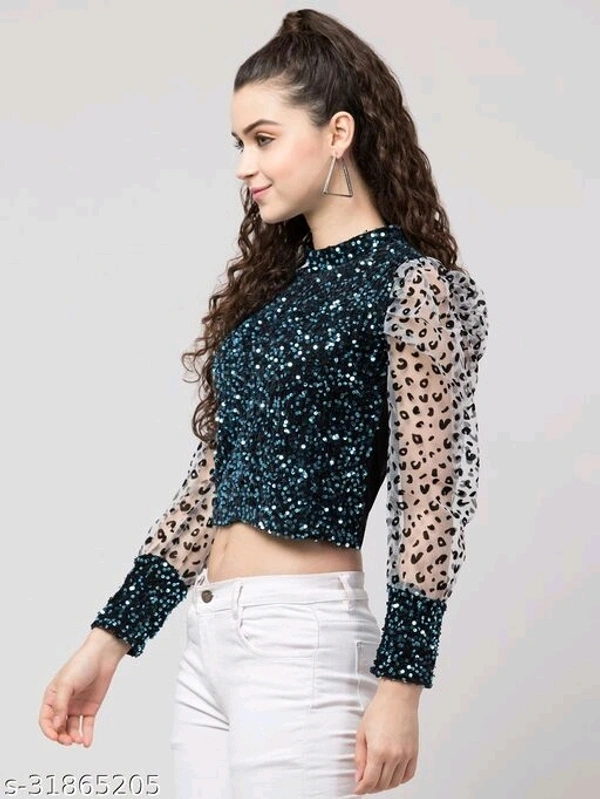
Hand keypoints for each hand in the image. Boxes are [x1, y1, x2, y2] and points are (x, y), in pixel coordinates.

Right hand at [38, 630, 128, 746]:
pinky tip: (86, 743)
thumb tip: (56, 725)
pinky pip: (86, 725)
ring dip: (73, 737)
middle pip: (58, 727)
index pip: (45, 719)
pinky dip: (86, 735)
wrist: (103, 657)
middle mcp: (63, 704)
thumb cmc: (81, 665)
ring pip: (71, 728)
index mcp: (52, 697)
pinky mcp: (90, 708)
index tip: (55, 737)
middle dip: (61, 736)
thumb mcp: (67, 684)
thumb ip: (60, 705)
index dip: (48, 730)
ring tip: (78, 740)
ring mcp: (77, 707)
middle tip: (68, 741)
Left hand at [353, 680, 419, 793]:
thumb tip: (358, 776)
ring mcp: (406, 755)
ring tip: (377, 778)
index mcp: (378, 751)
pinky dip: (400, 779)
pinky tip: (392, 775)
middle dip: (371, 788)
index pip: (369, 781)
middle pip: (382, 784)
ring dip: (385, 785)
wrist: (398, 697)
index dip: (362, 789)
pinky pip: (408, 775)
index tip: (357, 790)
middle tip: (364, 784)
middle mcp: (394, 756)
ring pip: (395, 782)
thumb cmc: (379, 710)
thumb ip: (360, 757)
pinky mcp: (414, 752)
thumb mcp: (361, 732)